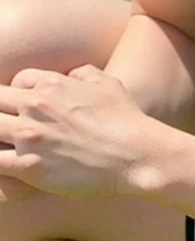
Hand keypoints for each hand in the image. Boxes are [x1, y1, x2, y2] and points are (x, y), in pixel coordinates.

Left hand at [0, 65, 151, 197]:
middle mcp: (36, 105)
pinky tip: (6, 164)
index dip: (17, 93)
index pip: (17, 81)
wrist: (135, 153)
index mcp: (53, 83)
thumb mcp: (107, 83)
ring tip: (7, 141)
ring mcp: (30, 136)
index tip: (23, 108)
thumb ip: (84, 73)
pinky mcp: (28, 167)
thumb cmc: (125, 118)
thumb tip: (72, 74)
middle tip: (11, 125)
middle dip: (1, 109)